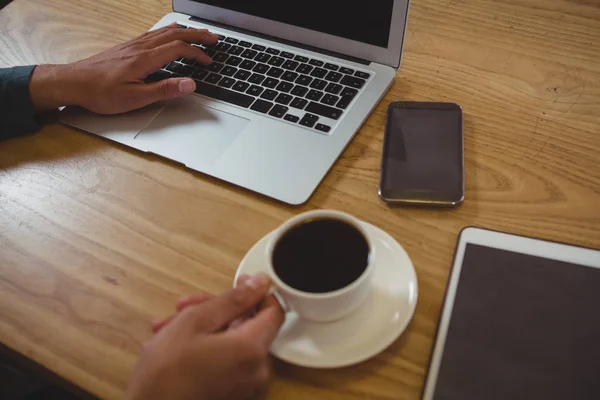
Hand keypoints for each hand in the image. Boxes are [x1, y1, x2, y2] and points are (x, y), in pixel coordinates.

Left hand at [29, 23, 217, 113]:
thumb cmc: (101, 93)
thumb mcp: (136, 98)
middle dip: (198, 35)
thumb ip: (165, 90)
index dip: (197, 54)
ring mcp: (133, 45)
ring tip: (198, 34)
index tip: (208, 62)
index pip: (179, 49)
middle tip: (214, 39)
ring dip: (185, 31)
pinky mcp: (127, 47)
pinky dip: (169, 31)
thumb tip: (190, 84)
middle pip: (175, 35)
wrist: (74, 83)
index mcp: (145, 59)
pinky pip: (153, 33)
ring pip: (164, 32)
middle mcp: (140, 47)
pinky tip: (170, 33)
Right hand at [125, 274, 284, 399]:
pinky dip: (207, 347)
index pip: (274, 311)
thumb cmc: (166, 371)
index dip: (257, 292)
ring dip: (205, 328)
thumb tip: (259, 283)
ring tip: (169, 326)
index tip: (239, 282)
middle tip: (185, 306)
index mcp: (252, 349)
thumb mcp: (195, 321)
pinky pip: (228, 360)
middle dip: (216, 310)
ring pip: (232, 342)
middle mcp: (257, 370)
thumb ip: (233, 299)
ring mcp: (246, 385)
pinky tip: (177, 343)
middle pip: (247, 325)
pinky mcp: (233, 394)